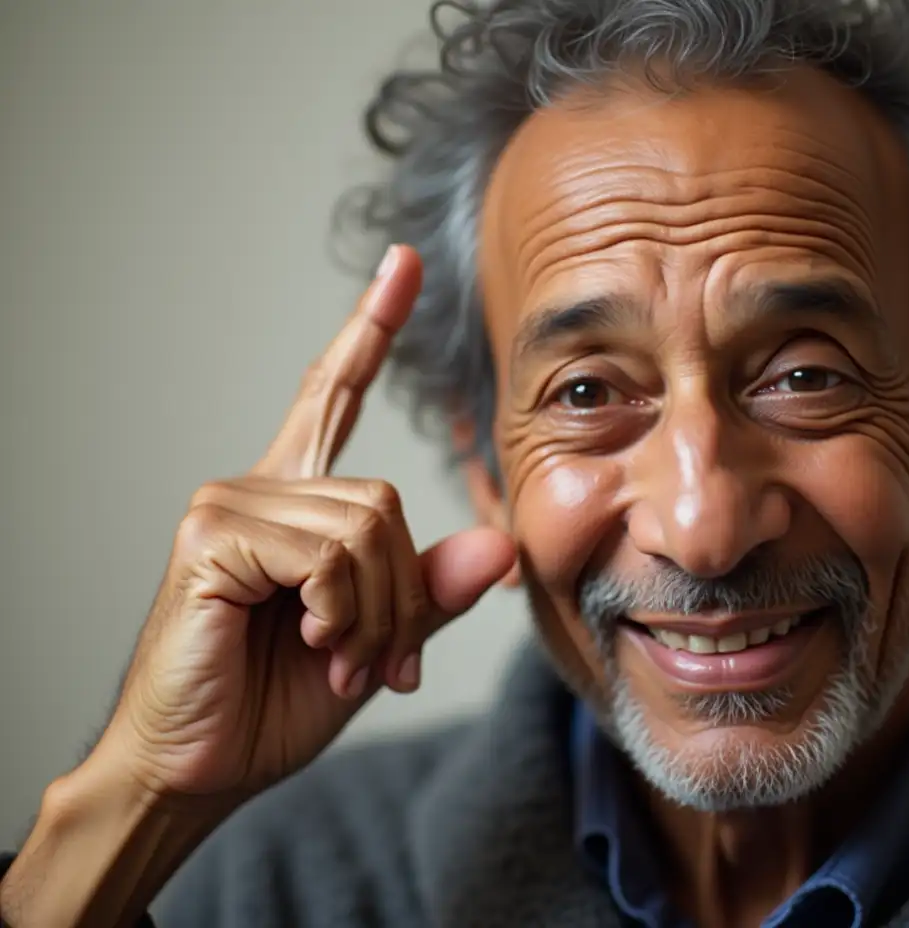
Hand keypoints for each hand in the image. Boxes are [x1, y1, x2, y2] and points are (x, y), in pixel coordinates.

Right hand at [97, 245, 516, 803]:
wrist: (199, 768)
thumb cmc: (275, 701)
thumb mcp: (378, 642)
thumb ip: (430, 592)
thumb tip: (500, 544)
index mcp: (296, 503)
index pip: (336, 394)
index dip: (370, 328)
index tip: (404, 263)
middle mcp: (260, 486)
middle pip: (389, 499)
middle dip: (402, 596)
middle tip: (377, 659)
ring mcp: (231, 504)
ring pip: (366, 526)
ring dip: (372, 613)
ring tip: (338, 656)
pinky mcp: (212, 534)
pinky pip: (327, 553)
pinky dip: (339, 610)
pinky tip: (308, 638)